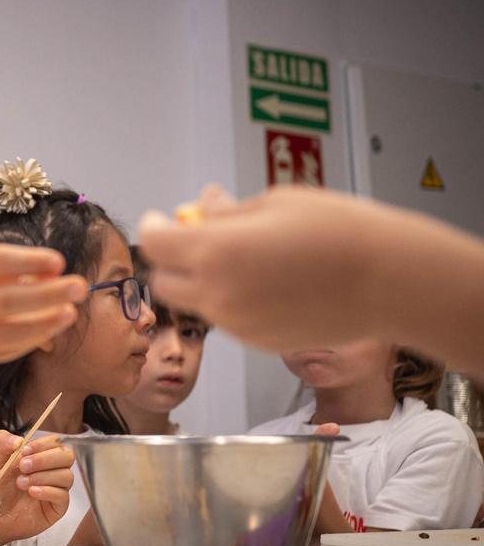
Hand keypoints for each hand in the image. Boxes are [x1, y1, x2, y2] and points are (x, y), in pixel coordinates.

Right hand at [0, 243, 86, 369]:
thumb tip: (50, 278)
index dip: (28, 261)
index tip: (60, 261)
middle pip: (0, 301)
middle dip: (45, 296)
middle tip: (79, 288)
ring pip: (0, 335)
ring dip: (41, 326)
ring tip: (68, 314)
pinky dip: (23, 343)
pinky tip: (45, 332)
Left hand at [0, 432, 74, 545]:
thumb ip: (0, 442)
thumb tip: (18, 439)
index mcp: (40, 456)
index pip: (55, 442)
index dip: (42, 444)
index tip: (23, 451)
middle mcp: (52, 470)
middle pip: (67, 456)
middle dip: (44, 459)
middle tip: (23, 467)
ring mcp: (56, 489)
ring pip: (67, 476)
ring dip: (42, 477)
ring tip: (21, 483)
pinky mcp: (57, 507)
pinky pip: (63, 496)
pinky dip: (47, 491)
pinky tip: (32, 492)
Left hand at [138, 186, 395, 352]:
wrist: (390, 282)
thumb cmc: (341, 233)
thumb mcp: (275, 203)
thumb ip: (227, 211)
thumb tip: (201, 208)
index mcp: (215, 252)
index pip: (155, 243)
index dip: (155, 226)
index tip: (164, 219)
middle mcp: (217, 293)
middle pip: (163, 283)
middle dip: (172, 261)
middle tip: (195, 240)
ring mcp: (236, 323)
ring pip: (196, 304)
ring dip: (203, 282)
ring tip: (245, 257)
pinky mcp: (257, 342)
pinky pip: (228, 319)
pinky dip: (231, 301)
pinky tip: (267, 282)